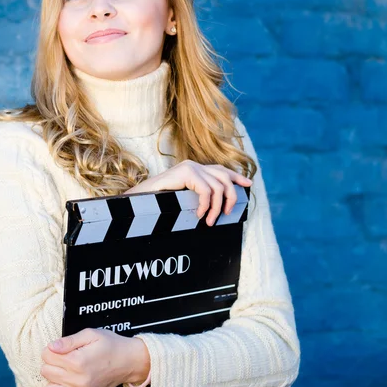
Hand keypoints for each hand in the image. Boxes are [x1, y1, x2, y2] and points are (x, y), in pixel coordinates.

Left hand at [41, 329, 149, 386]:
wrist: (129, 361)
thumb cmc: (111, 345)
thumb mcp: (91, 334)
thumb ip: (69, 340)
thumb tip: (51, 347)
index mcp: (77, 360)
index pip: (47, 355)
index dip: (52, 349)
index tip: (61, 348)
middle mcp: (77, 380)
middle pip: (46, 371)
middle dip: (52, 362)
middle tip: (65, 357)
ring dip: (53, 379)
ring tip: (65, 371)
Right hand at [124, 160, 252, 225]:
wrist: (137, 201)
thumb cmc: (159, 203)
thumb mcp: (185, 199)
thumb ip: (200, 196)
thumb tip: (220, 204)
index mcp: (196, 170)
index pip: (222, 170)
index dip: (237, 177)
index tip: (249, 185)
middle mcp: (194, 165)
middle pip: (225, 178)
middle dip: (231, 197)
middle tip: (225, 215)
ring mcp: (190, 167)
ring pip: (218, 187)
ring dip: (216, 208)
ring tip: (208, 221)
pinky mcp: (186, 172)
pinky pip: (206, 190)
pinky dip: (206, 205)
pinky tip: (199, 215)